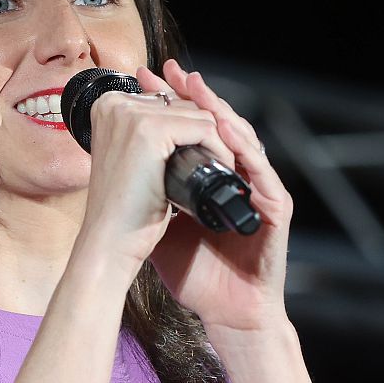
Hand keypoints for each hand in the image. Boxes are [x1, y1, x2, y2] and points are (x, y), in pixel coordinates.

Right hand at [74, 72, 234, 277]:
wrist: (110, 240)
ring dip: (217, 144)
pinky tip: (218, 170)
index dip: (191, 129)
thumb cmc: (123, 210)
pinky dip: (220, 150)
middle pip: (186, 104)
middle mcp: (116, 103)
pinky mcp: (151, 130)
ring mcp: (131, 114)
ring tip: (214, 171)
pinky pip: (205, 128)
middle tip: (212, 166)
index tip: (202, 153)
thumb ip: (151, 135)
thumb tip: (187, 122)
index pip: (169, 101)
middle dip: (206, 136)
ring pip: (199, 115)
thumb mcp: (135, 160)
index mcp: (109, 105)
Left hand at [137, 59, 293, 334]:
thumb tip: (107, 169)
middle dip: (195, 96)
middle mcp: (239, 179)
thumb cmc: (197, 275)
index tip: (147, 80)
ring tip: (197, 89)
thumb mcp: (161, 227)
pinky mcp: (276, 209)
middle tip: (170, 70)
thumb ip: (146, 197)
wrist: (227, 311)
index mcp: (213, 180)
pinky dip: (244, 149)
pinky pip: (262, 172)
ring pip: (244, 139)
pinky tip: (226, 131)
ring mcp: (260, 191)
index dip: (174, 104)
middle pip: (220, 126)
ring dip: (220, 112)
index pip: (195, 131)